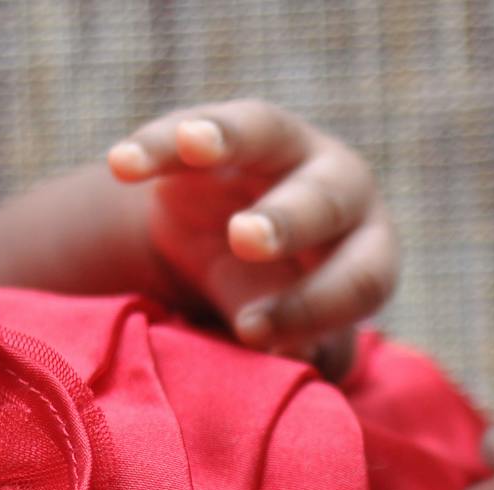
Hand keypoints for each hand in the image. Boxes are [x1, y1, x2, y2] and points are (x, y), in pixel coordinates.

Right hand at [107, 99, 396, 373]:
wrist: (228, 249)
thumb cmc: (276, 301)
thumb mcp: (289, 328)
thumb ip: (298, 344)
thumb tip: (299, 360)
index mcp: (371, 251)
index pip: (361, 280)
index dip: (314, 307)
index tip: (253, 333)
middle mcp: (344, 189)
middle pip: (327, 199)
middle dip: (288, 219)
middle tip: (248, 239)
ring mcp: (287, 146)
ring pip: (266, 132)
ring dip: (229, 139)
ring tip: (194, 145)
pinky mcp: (226, 126)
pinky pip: (194, 125)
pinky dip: (159, 143)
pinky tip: (122, 165)